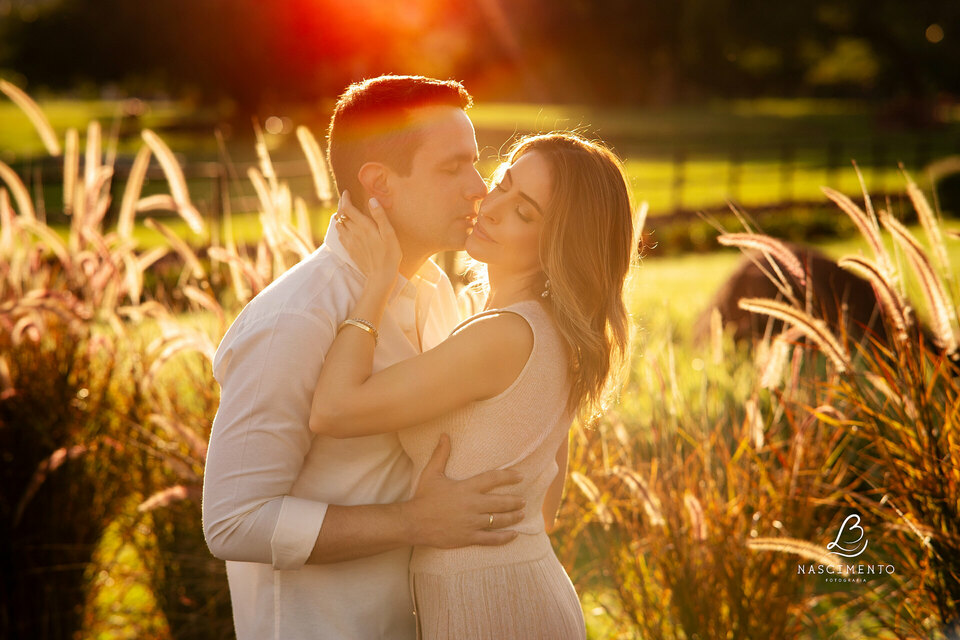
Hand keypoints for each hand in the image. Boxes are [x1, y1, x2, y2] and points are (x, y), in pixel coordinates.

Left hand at [335, 191, 401, 291]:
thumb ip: (380, 216)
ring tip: (345, 213)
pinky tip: (346, 229)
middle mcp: (353, 233)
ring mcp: (350, 242)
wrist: (380, 276)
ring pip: (339, 225)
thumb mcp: (389, 234)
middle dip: (342, 206)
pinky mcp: (350, 250)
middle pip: (341, 215)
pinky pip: (340, 236)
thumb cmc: (389, 254)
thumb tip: (372, 200)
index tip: (347, 192)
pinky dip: (341, 229)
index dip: (345, 199)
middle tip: (346, 200)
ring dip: (340, 217)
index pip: (347, 208)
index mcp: (363, 226)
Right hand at [401, 434, 525, 547]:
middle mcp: (472, 505)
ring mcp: (471, 523)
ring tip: (522, 514)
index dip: (508, 476)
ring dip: (513, 517)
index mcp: (466, 488)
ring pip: (499, 520)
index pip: (492, 479)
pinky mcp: (468, 538)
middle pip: (500, 502)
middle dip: (515, 501)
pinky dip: (504, 538)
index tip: (520, 476)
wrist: (413, 522)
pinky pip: (491, 539)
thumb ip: (441, 454)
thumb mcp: (431, 473)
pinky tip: (514, 535)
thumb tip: (445, 435)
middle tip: (523, 500)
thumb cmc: (423, 496)